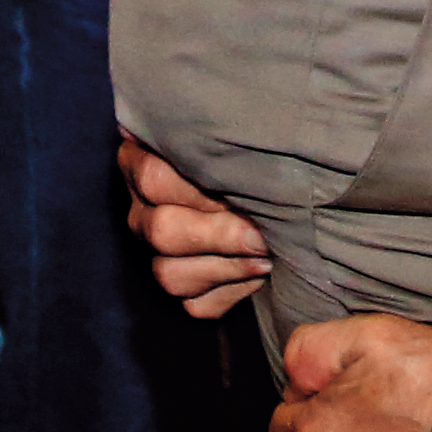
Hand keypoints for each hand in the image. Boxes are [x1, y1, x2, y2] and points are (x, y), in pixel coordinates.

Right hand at [121, 138, 273, 319]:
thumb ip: (237, 128)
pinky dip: (233, 291)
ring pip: (170, 274)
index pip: (153, 177)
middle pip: (160, 230)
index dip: (198, 190)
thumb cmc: (263, 149)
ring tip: (267, 254)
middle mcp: (144, 208)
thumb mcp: (249, 128)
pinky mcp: (183, 286)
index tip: (244, 188)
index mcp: (146, 159)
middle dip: (217, 235)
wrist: (287, 192)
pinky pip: (196, 304)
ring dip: (227, 268)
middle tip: (261, 233)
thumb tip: (242, 133)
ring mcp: (157, 252)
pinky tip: (261, 272)